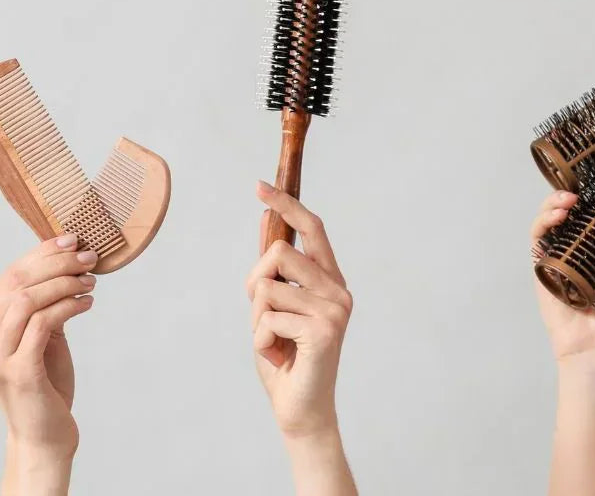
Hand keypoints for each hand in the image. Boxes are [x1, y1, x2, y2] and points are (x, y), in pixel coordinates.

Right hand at [0, 234, 96, 492]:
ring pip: (29, 298)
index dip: (41, 253)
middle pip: (17, 281)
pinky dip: (68, 306)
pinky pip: (44, 323)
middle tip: (88, 258)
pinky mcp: (18, 370)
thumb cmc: (44, 385)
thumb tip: (63, 259)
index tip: (71, 240)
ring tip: (90, 282)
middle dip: (56, 263)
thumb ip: (40, 305)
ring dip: (64, 283)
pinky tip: (86, 304)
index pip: (8, 275)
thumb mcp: (39, 337)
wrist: (43, 437)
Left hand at [248, 183, 356, 495]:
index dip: (286, 205)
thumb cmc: (285, 358)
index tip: (259, 186)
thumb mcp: (274, 308)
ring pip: (267, 287)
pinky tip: (281, 357)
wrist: (299, 408)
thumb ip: (275, 276)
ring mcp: (335, 309)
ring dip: (258, 319)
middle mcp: (338, 290)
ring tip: (277, 342)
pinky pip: (268, 317)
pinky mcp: (325, 330)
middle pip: (277, 254)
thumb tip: (268, 233)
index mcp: (329, 280)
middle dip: (256, 285)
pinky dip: (262, 340)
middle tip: (267, 320)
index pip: (311, 229)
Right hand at [531, 191, 594, 362]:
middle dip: (570, 195)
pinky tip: (558, 217)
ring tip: (567, 201)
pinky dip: (543, 222)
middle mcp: (581, 251)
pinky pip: (538, 239)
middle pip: (569, 213)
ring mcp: (560, 258)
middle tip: (580, 191)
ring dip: (553, 204)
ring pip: (550, 221)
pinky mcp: (542, 268)